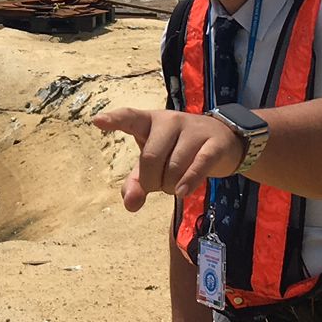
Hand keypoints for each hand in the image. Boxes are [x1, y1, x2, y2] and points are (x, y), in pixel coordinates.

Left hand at [93, 107, 244, 212]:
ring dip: (171, 186)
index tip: (97, 121)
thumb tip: (131, 204)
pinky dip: (187, 183)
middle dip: (151, 181)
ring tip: (176, 185)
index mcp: (149, 122)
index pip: (129, 117)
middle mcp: (169, 121)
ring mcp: (192, 130)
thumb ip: (137, 183)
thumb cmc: (179, 151)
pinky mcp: (213, 144)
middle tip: (160, 185)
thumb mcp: (154, 164)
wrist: (224, 141)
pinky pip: (197, 167)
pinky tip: (182, 192)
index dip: (114, 120)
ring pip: (173, 167)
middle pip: (150, 158)